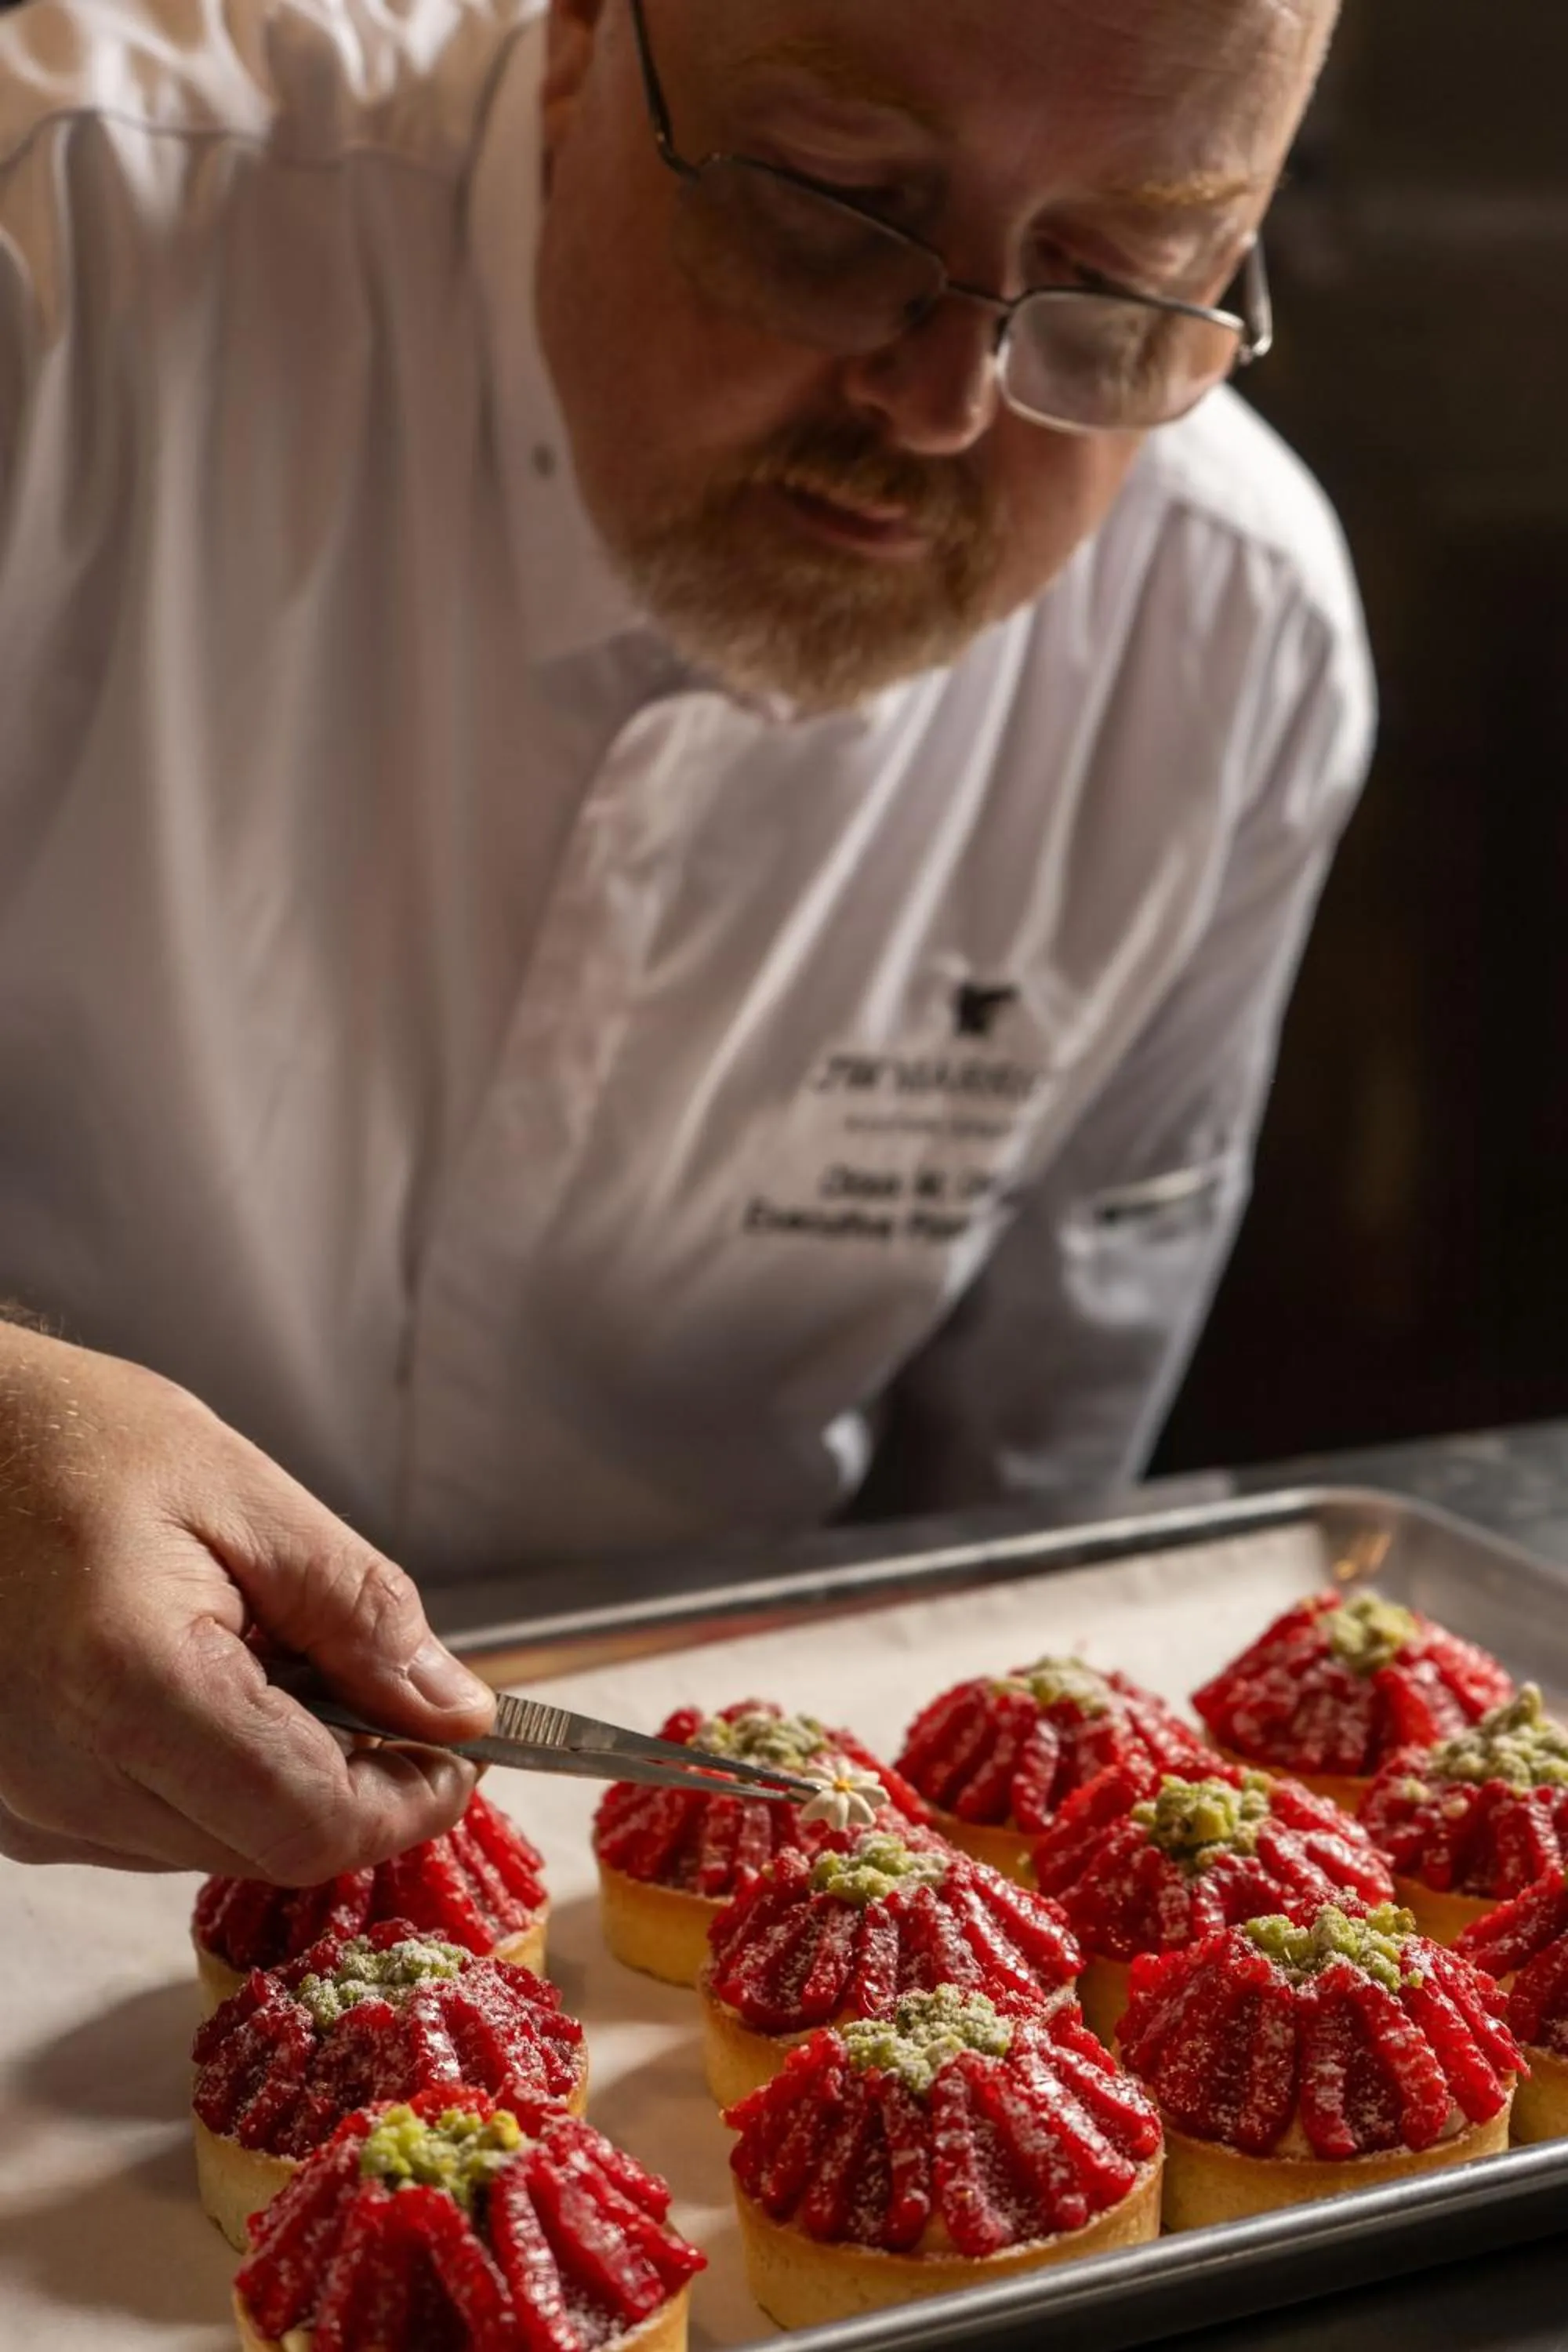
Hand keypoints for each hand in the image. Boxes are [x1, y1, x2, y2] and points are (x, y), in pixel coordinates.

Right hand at [0, 1322, 494, 1880]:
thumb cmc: (68, 1443)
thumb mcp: (244, 1495)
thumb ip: (359, 1612)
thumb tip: (454, 1708)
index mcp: (128, 1686)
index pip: (309, 1823)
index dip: (408, 1799)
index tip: (459, 1747)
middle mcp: (61, 1776)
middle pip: (267, 1847)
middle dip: (352, 1781)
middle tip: (375, 1684)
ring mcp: (23, 1806)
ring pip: (212, 1844)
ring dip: (274, 1773)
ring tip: (259, 1652)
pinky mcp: (10, 1810)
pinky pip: (147, 1827)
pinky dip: (201, 1771)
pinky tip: (193, 1678)